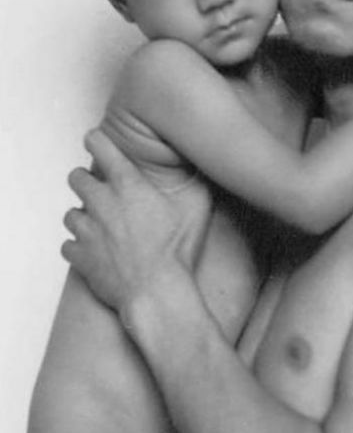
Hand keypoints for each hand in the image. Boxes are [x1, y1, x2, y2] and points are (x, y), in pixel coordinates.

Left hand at [62, 129, 211, 317]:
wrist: (157, 292)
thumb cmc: (178, 250)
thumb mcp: (195, 207)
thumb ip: (195, 180)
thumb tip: (204, 161)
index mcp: (128, 185)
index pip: (99, 146)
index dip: (95, 140)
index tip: (96, 141)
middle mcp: (102, 202)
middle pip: (75, 177)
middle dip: (86, 180)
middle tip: (101, 189)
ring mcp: (87, 231)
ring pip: (69, 213)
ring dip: (82, 216)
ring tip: (100, 225)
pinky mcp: (79, 257)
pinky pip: (67, 245)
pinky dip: (78, 247)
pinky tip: (94, 250)